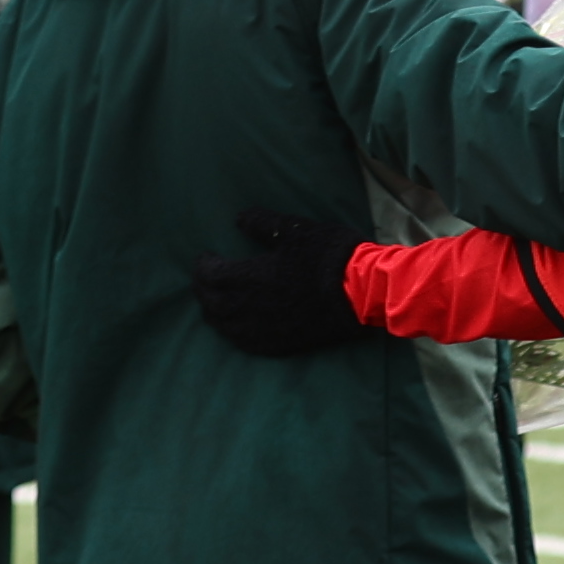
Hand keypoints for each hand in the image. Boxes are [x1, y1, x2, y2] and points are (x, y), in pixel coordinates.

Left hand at [186, 210, 368, 359]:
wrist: (360, 292)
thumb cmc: (327, 256)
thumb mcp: (295, 230)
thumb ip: (262, 224)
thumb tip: (238, 219)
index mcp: (248, 277)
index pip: (210, 275)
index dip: (203, 265)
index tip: (206, 256)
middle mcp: (248, 307)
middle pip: (212, 302)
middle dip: (203, 289)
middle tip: (205, 280)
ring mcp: (264, 328)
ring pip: (225, 326)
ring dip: (215, 314)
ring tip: (215, 305)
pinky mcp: (281, 343)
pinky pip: (246, 343)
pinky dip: (234, 334)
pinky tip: (236, 330)